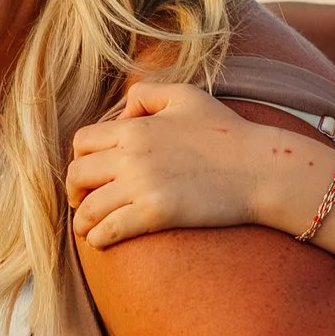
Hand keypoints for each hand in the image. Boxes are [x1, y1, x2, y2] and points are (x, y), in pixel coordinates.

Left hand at [66, 84, 326, 249]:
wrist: (260, 167)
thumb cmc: (228, 132)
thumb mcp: (187, 96)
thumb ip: (147, 94)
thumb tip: (122, 114)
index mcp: (135, 127)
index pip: (83, 142)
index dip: (81, 158)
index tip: (90, 172)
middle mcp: (131, 155)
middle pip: (78, 175)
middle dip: (75, 191)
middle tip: (82, 202)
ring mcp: (142, 185)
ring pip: (89, 207)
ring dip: (83, 220)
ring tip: (88, 229)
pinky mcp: (156, 213)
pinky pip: (110, 229)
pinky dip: (99, 237)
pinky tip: (102, 241)